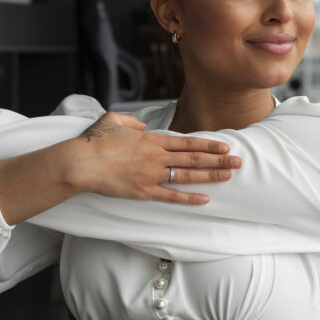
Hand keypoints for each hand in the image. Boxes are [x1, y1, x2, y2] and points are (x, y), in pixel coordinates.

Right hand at [70, 112, 241, 204]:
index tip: (225, 145)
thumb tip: (142, 125)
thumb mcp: (112, 120)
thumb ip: (131, 120)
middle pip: (194, 158)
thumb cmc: (93, 142)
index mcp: (151, 138)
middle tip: (238, 162)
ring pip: (188, 175)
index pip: (187, 141)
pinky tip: (205, 198)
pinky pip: (172, 196)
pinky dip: (189, 198)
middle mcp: (156, 156)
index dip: (209, 144)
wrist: (80, 163)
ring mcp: (151, 175)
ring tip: (229, 176)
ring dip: (210, 176)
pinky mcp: (143, 192)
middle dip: (219, 160)